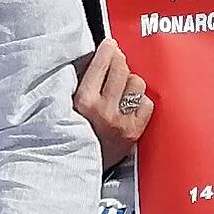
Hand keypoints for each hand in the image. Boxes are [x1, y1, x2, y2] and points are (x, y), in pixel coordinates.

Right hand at [72, 39, 149, 169]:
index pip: (100, 64)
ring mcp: (121, 121)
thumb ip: (78, 83)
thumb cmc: (70, 135)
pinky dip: (141, 101)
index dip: (107, 50)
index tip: (110, 44)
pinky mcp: (135, 132)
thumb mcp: (66, 107)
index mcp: (83, 101)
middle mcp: (103, 110)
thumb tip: (97, 58)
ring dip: (130, 81)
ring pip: (137, 83)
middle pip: (121, 69)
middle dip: (119, 61)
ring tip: (122, 86)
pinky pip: (147, 104)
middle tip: (117, 60)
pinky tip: (131, 104)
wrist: (76, 168)